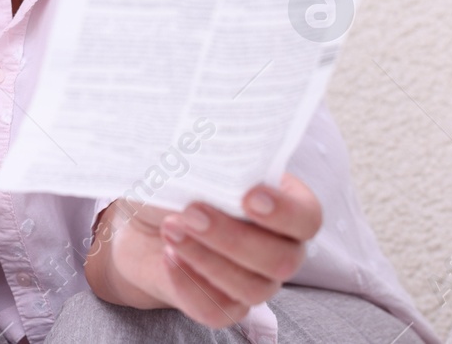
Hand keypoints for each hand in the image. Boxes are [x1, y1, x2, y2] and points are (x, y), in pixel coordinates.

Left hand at [85, 173, 320, 328]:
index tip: (248, 196)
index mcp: (285, 207)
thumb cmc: (180, 186)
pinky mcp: (224, 307)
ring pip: (252, 289)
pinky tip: (168, 254)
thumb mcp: (197, 164)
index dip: (285, 212)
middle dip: (234, 237)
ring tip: (172, 228)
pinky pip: (215, 308)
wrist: (144, 224)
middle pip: (281, 260)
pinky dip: (189, 281)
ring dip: (207, 258)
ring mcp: (255, 283)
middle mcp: (280, 250)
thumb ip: (216, 157)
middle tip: (192, 212)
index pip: (307, 217)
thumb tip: (213, 143)